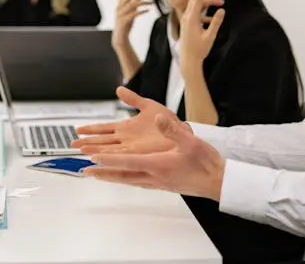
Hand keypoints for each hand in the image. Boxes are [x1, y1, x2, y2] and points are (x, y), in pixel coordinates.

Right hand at [72, 86, 186, 154]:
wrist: (184, 134)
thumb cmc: (171, 122)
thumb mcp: (149, 106)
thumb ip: (133, 99)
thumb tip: (119, 89)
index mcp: (127, 128)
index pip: (104, 129)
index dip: (91, 130)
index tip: (78, 130)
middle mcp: (126, 140)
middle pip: (102, 141)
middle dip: (87, 142)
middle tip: (73, 144)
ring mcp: (131, 148)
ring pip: (107, 150)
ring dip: (94, 150)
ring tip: (81, 152)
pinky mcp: (139, 155)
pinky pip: (120, 158)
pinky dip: (108, 159)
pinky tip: (98, 160)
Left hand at [84, 112, 225, 201]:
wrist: (218, 183)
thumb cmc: (205, 163)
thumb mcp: (190, 141)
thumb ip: (172, 130)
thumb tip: (157, 119)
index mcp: (158, 164)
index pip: (127, 161)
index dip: (109, 159)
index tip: (93, 157)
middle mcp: (154, 176)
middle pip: (122, 175)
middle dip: (103, 172)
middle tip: (85, 171)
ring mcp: (158, 182)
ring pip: (128, 180)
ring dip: (112, 177)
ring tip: (98, 175)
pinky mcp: (163, 184)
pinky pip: (138, 182)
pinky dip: (125, 179)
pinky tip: (124, 178)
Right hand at [112, 0, 152, 47]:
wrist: (120, 37)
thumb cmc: (125, 23)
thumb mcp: (130, 10)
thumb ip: (133, 1)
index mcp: (119, 4)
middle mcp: (119, 8)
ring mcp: (121, 14)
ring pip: (132, 4)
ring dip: (143, 2)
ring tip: (152, 2)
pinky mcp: (124, 21)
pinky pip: (133, 14)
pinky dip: (141, 11)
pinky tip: (148, 10)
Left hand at [178, 0, 224, 69]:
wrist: (188, 60)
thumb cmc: (199, 50)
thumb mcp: (210, 36)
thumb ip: (216, 22)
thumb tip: (222, 10)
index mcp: (191, 18)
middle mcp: (187, 17)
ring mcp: (186, 20)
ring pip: (197, 5)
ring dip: (208, 3)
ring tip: (221, 3)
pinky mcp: (188, 24)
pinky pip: (196, 13)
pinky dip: (205, 12)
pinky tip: (213, 18)